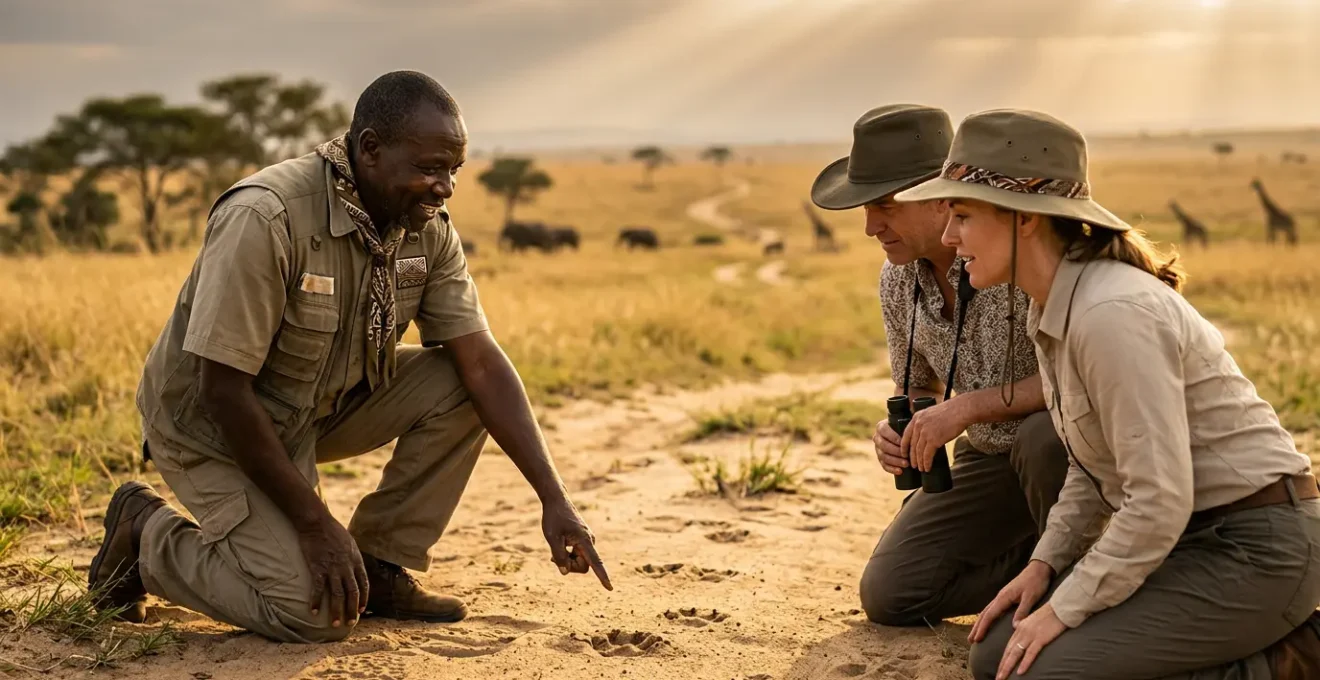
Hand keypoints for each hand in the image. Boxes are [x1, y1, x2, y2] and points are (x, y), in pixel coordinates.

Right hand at [297, 514, 367, 628]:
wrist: (317, 522)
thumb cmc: (333, 531)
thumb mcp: (350, 544)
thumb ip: (353, 558)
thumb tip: (354, 569)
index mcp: (356, 561)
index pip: (364, 584)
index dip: (363, 599)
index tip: (361, 611)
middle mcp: (347, 567)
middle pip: (352, 593)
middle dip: (352, 610)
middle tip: (350, 624)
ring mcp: (332, 568)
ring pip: (337, 595)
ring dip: (336, 611)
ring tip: (334, 624)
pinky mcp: (318, 568)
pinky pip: (318, 589)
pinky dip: (315, 602)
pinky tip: (313, 612)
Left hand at [541, 499, 611, 590]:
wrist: (557, 501)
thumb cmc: (554, 518)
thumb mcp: (552, 538)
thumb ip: (559, 556)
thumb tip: (565, 572)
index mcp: (585, 540)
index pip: (595, 563)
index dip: (602, 576)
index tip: (610, 588)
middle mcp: (589, 541)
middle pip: (583, 566)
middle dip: (570, 566)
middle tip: (553, 557)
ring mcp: (586, 541)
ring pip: (579, 561)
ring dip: (567, 560)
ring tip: (555, 549)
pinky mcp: (582, 540)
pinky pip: (577, 555)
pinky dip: (568, 555)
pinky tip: (559, 546)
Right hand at [872, 420, 908, 473]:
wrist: (904, 436)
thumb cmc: (907, 428)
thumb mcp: (906, 424)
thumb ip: (908, 425)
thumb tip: (913, 427)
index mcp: (881, 427)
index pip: (885, 432)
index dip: (895, 438)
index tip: (905, 444)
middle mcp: (877, 438)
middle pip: (884, 446)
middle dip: (896, 452)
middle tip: (907, 456)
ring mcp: (877, 449)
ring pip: (884, 456)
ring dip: (895, 461)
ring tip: (906, 464)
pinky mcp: (880, 459)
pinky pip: (884, 465)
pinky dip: (892, 469)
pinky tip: (900, 471)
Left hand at [900, 396, 970, 471]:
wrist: (961, 410)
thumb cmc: (951, 411)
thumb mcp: (932, 413)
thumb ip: (926, 422)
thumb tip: (926, 434)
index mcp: (916, 417)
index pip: (906, 434)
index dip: (904, 446)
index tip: (903, 453)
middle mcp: (918, 425)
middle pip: (912, 444)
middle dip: (912, 456)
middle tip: (912, 464)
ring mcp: (925, 432)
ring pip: (919, 451)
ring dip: (919, 462)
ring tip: (920, 468)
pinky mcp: (933, 440)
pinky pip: (927, 455)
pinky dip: (926, 463)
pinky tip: (927, 468)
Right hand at [969, 560, 1052, 643]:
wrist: (1039, 569)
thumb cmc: (1036, 582)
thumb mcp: (1031, 597)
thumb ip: (1022, 611)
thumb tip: (1014, 627)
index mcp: (1004, 598)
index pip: (990, 615)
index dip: (983, 628)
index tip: (977, 639)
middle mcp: (1000, 597)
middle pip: (984, 614)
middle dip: (977, 627)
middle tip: (970, 640)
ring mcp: (1002, 596)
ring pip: (987, 611)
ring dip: (980, 623)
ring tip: (975, 634)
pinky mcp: (1006, 596)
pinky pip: (992, 609)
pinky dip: (987, 617)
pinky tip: (987, 622)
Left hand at [995, 604, 1066, 678]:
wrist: (1060, 607)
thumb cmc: (1050, 614)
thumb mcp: (1032, 619)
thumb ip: (1024, 625)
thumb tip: (1016, 627)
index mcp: (1020, 628)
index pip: (1009, 647)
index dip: (1003, 659)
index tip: (999, 669)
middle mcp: (1022, 632)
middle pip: (1009, 652)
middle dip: (1002, 666)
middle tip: (997, 678)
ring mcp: (1030, 635)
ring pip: (1016, 654)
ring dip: (1008, 667)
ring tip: (1002, 678)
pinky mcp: (1041, 638)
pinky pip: (1031, 653)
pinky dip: (1025, 663)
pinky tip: (1020, 672)